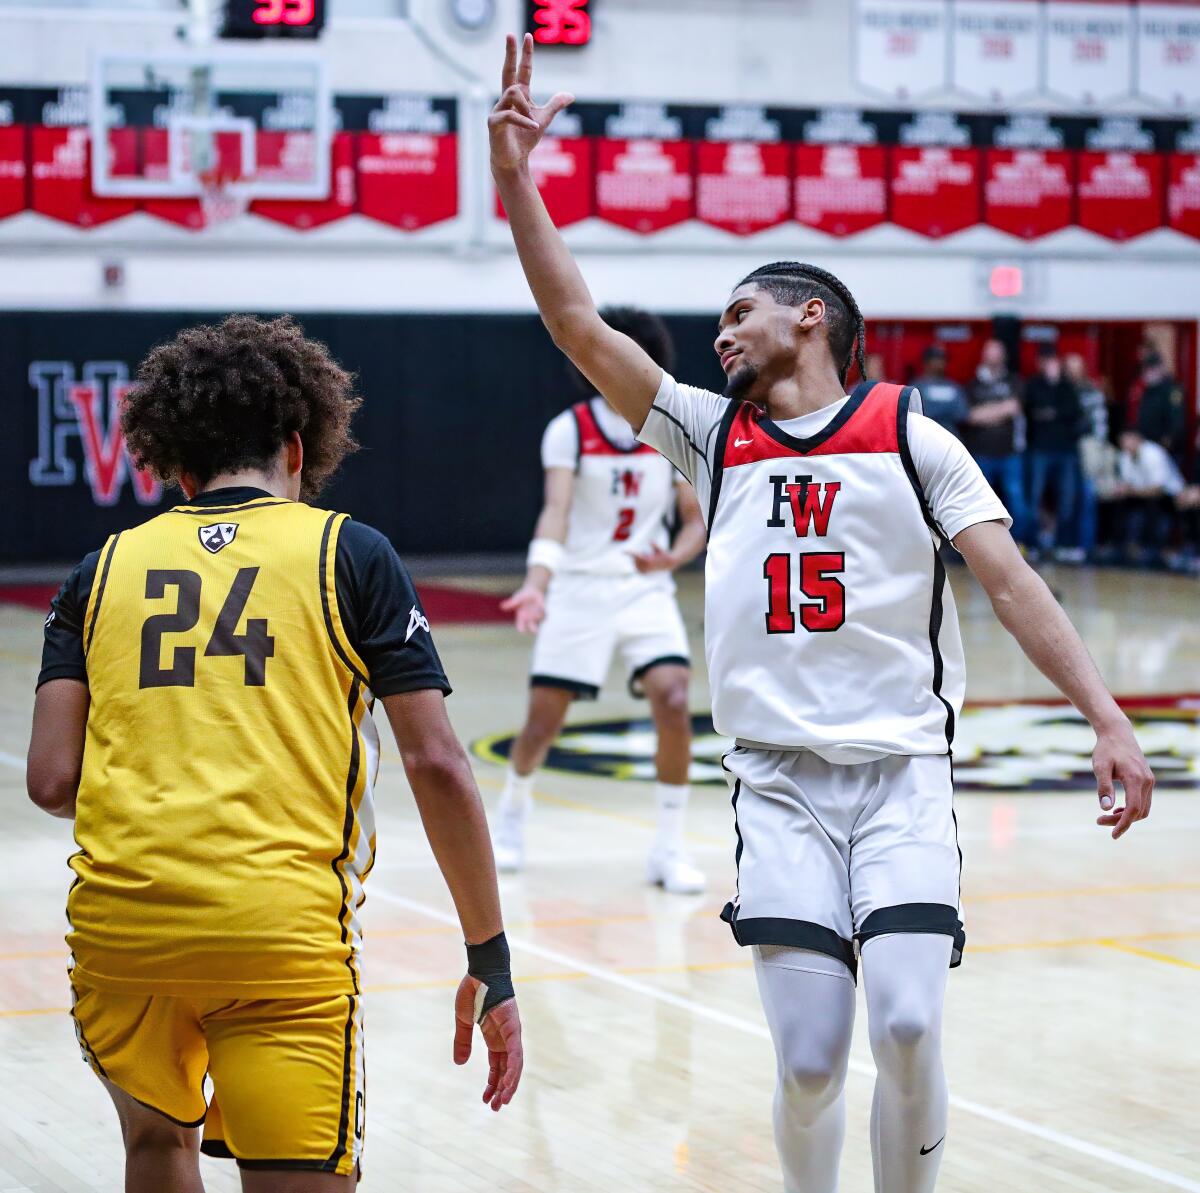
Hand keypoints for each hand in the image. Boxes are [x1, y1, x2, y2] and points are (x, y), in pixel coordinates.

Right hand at [453, 975, 522, 1110]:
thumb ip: (463, 1041)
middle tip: (495, 1108)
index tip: (486, 1099)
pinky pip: (515, 1053)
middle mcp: (506, 1037)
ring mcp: (511, 1032)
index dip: (493, 1083)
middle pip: (508, 1069)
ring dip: (509, 1085)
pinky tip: (507, 1085)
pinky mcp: (512, 1028)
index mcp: (495, 1036)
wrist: (480, 971)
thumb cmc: (473, 990)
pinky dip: (513, 1070)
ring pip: (515, 1065)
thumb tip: (459, 1063)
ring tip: (501, 1102)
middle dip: (502, 1089)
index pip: (498, 1065)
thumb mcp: (463, 1021)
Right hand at [489, 33, 573, 173]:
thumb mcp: (544, 119)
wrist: (514, 160)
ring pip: (513, 93)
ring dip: (526, 107)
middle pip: (507, 70)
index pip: (522, 71)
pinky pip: (511, 114)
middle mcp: (506, 99)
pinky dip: (525, 120)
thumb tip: (570, 95)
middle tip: (510, 34)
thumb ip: (554, 105)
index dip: (525, 54)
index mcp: (518, 96)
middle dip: (510, 52)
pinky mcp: (494, 122)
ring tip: (533, 123)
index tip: (527, 36)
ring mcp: (498, 109)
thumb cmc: (525, 139)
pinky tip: (534, 127)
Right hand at [500, 584, 545, 632]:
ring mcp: (537, 616)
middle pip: (532, 628)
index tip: (522, 630)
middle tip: (534, 630)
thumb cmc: (523, 595)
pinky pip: (544, 616)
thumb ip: (511, 603)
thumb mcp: (517, 598)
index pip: (521, 627)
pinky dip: (542, 612)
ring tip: (535, 609)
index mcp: (521, 618)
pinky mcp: (543, 613)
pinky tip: (540, 606)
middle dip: (533, 629)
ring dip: (537, 617)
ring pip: (539, 621)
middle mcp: (529, 619)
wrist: (532, 590)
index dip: (522, 629)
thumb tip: (502, 606)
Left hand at [630, 544, 677, 573]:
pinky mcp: (644, 573)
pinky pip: (637, 568)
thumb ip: (655, 545)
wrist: (667, 565)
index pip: (636, 555)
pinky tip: (646, 563)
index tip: (623, 551)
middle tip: (648, 555)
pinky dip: (639, 564)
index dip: (629, 553)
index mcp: (649, 560)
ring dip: (639, 560)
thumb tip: (650, 540)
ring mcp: (644, 570)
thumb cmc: (663, 555)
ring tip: (648, 559)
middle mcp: (646, 566)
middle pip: (635, 558)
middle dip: (640, 555)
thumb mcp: (660, 549)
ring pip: (636, 563)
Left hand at [1092, 719, 1153, 838]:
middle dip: (1121, 821)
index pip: (1133, 809)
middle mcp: (1147, 781)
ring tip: (1106, 817)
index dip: (1123, 824)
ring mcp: (1149, 781)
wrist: (1117, 733)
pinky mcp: (1147, 780)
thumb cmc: (1106, 749)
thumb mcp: (1100, 767)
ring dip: (1127, 816)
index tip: (1112, 834)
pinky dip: (1132, 808)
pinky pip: (1143, 801)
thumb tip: (1106, 808)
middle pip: (1138, 812)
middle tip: (1099, 821)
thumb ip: (1103, 787)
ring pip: (1143, 808)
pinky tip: (1116, 808)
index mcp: (1136, 779)